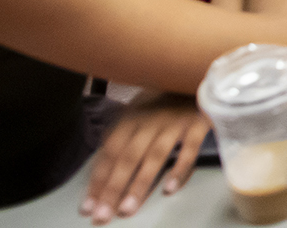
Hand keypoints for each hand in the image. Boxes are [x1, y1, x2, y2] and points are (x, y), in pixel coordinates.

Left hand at [81, 93, 209, 223]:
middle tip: (102, 216)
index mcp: (131, 118)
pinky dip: (180, 169)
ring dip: (139, 184)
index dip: (98, 180)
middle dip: (113, 189)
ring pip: (154, 156)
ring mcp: (174, 122)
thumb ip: (123, 135)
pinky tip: (170, 188)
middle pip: (127, 158)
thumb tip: (102, 167)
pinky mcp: (198, 124)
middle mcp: (149, 120)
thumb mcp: (139, 109)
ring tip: (127, 209)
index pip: (109, 153)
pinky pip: (189, 149)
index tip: (88, 207)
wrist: (197, 74)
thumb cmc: (166, 97)